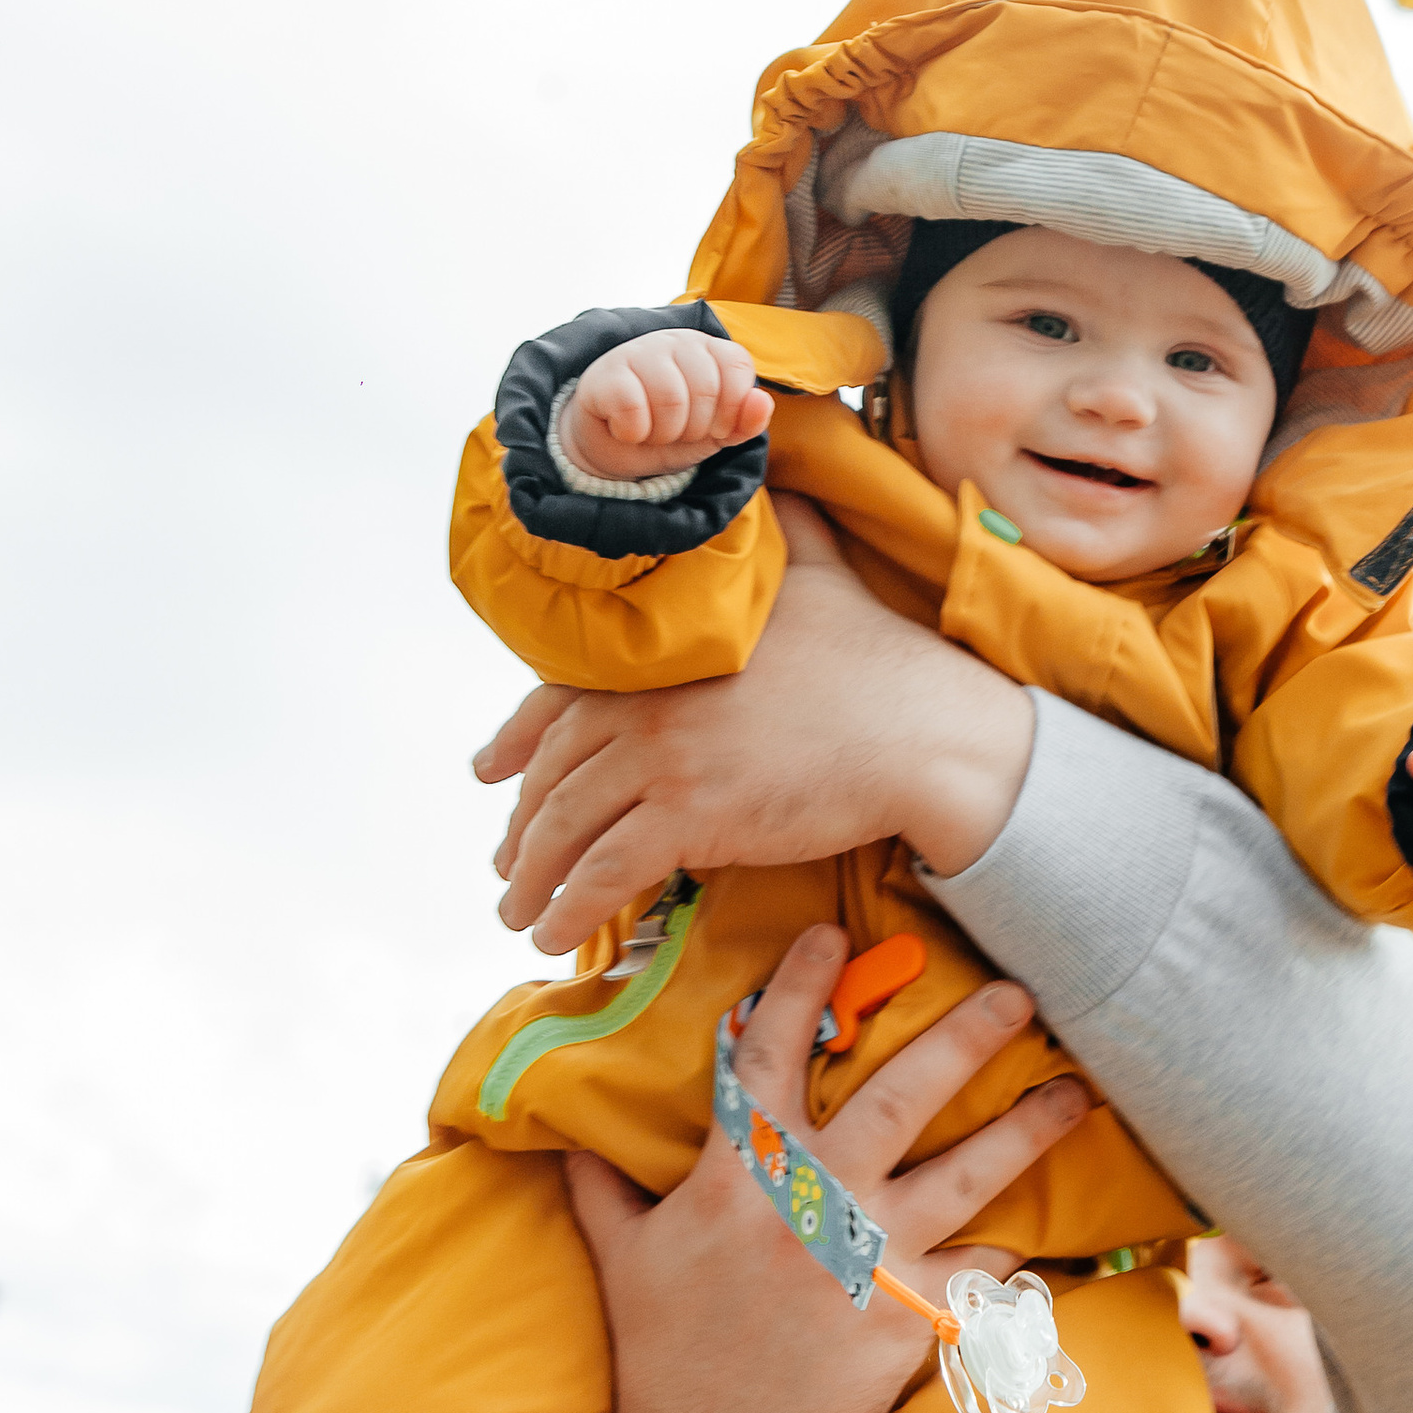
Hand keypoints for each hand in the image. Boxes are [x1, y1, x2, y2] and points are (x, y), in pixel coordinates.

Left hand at [475, 501, 1036, 951]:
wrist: (922, 729)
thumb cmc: (879, 657)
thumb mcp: (820, 568)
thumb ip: (785, 528)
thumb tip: (781, 473)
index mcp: (664, 651)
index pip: (560, 697)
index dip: (516, 739)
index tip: (490, 770)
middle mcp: (648, 701)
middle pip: (555, 771)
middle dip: (522, 824)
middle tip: (508, 865)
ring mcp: (665, 759)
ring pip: (567, 826)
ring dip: (534, 880)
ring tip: (521, 914)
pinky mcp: (692, 816)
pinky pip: (607, 871)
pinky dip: (573, 907)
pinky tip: (558, 939)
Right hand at [563, 327, 772, 483]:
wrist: (612, 447)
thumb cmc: (669, 431)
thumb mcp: (715, 434)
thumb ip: (745, 422)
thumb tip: (762, 400)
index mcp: (707, 349)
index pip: (737, 367)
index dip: (732, 409)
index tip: (716, 427)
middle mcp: (675, 341)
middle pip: (706, 389)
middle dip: (695, 428)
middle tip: (677, 431)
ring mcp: (638, 351)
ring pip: (671, 400)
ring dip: (664, 433)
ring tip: (652, 430)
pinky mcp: (605, 374)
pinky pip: (633, 409)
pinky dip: (633, 433)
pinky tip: (626, 429)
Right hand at [564, 922, 1088, 1412]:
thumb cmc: (659, 1352)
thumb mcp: (621, 1257)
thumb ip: (605, 1188)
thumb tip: (571, 1138)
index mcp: (741, 1173)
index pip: (773, 1053)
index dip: (802, 986)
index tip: (835, 930)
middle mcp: (816, 1202)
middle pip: (904, 1095)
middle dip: (963, 1036)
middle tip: (1017, 989)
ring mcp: (872, 1258)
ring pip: (969, 1172)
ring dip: (1028, 1128)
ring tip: (1080, 1091)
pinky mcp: (913, 1317)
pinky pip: (984, 1271)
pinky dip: (1015, 1252)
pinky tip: (1047, 1232)